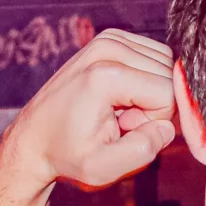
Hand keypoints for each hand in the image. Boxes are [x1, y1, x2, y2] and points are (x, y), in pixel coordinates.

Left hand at [0, 29, 176, 196]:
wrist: (36, 136)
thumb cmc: (67, 153)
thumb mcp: (102, 168)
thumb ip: (142, 150)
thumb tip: (167, 127)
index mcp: (105, 76)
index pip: (169, 94)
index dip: (154, 120)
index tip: (123, 128)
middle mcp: (107, 47)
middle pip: (168, 76)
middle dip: (153, 105)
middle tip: (119, 121)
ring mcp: (108, 38)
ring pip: (165, 65)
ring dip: (149, 92)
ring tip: (116, 109)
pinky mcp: (111, 37)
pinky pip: (154, 56)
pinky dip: (144, 78)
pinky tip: (117, 95)